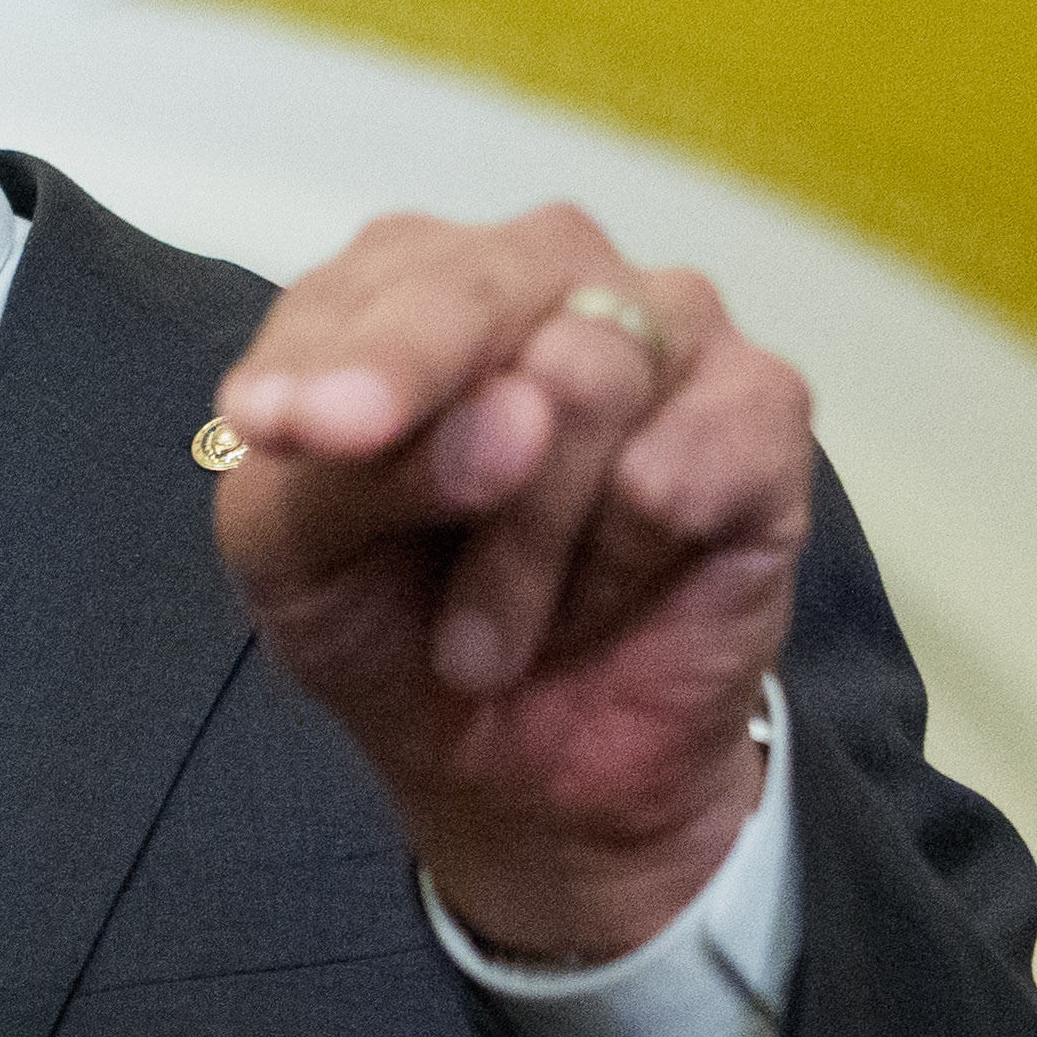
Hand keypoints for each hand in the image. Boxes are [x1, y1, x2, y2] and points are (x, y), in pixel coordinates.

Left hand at [208, 211, 806, 964]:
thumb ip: (340, 470)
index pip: (377, 283)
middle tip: (403, 537)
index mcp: (409, 279)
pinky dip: (613, 570)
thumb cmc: (397, 629)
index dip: (334, 363)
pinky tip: (601, 598)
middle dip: (433, 445)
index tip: (274, 428)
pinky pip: (677, 473)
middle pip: (489, 295)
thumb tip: (506, 413)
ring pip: (587, 386)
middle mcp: (546, 268)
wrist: (525, 768)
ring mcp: (668, 320)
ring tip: (490, 634)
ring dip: (517, 556)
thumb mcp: (299, 562)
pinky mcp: (762, 404)